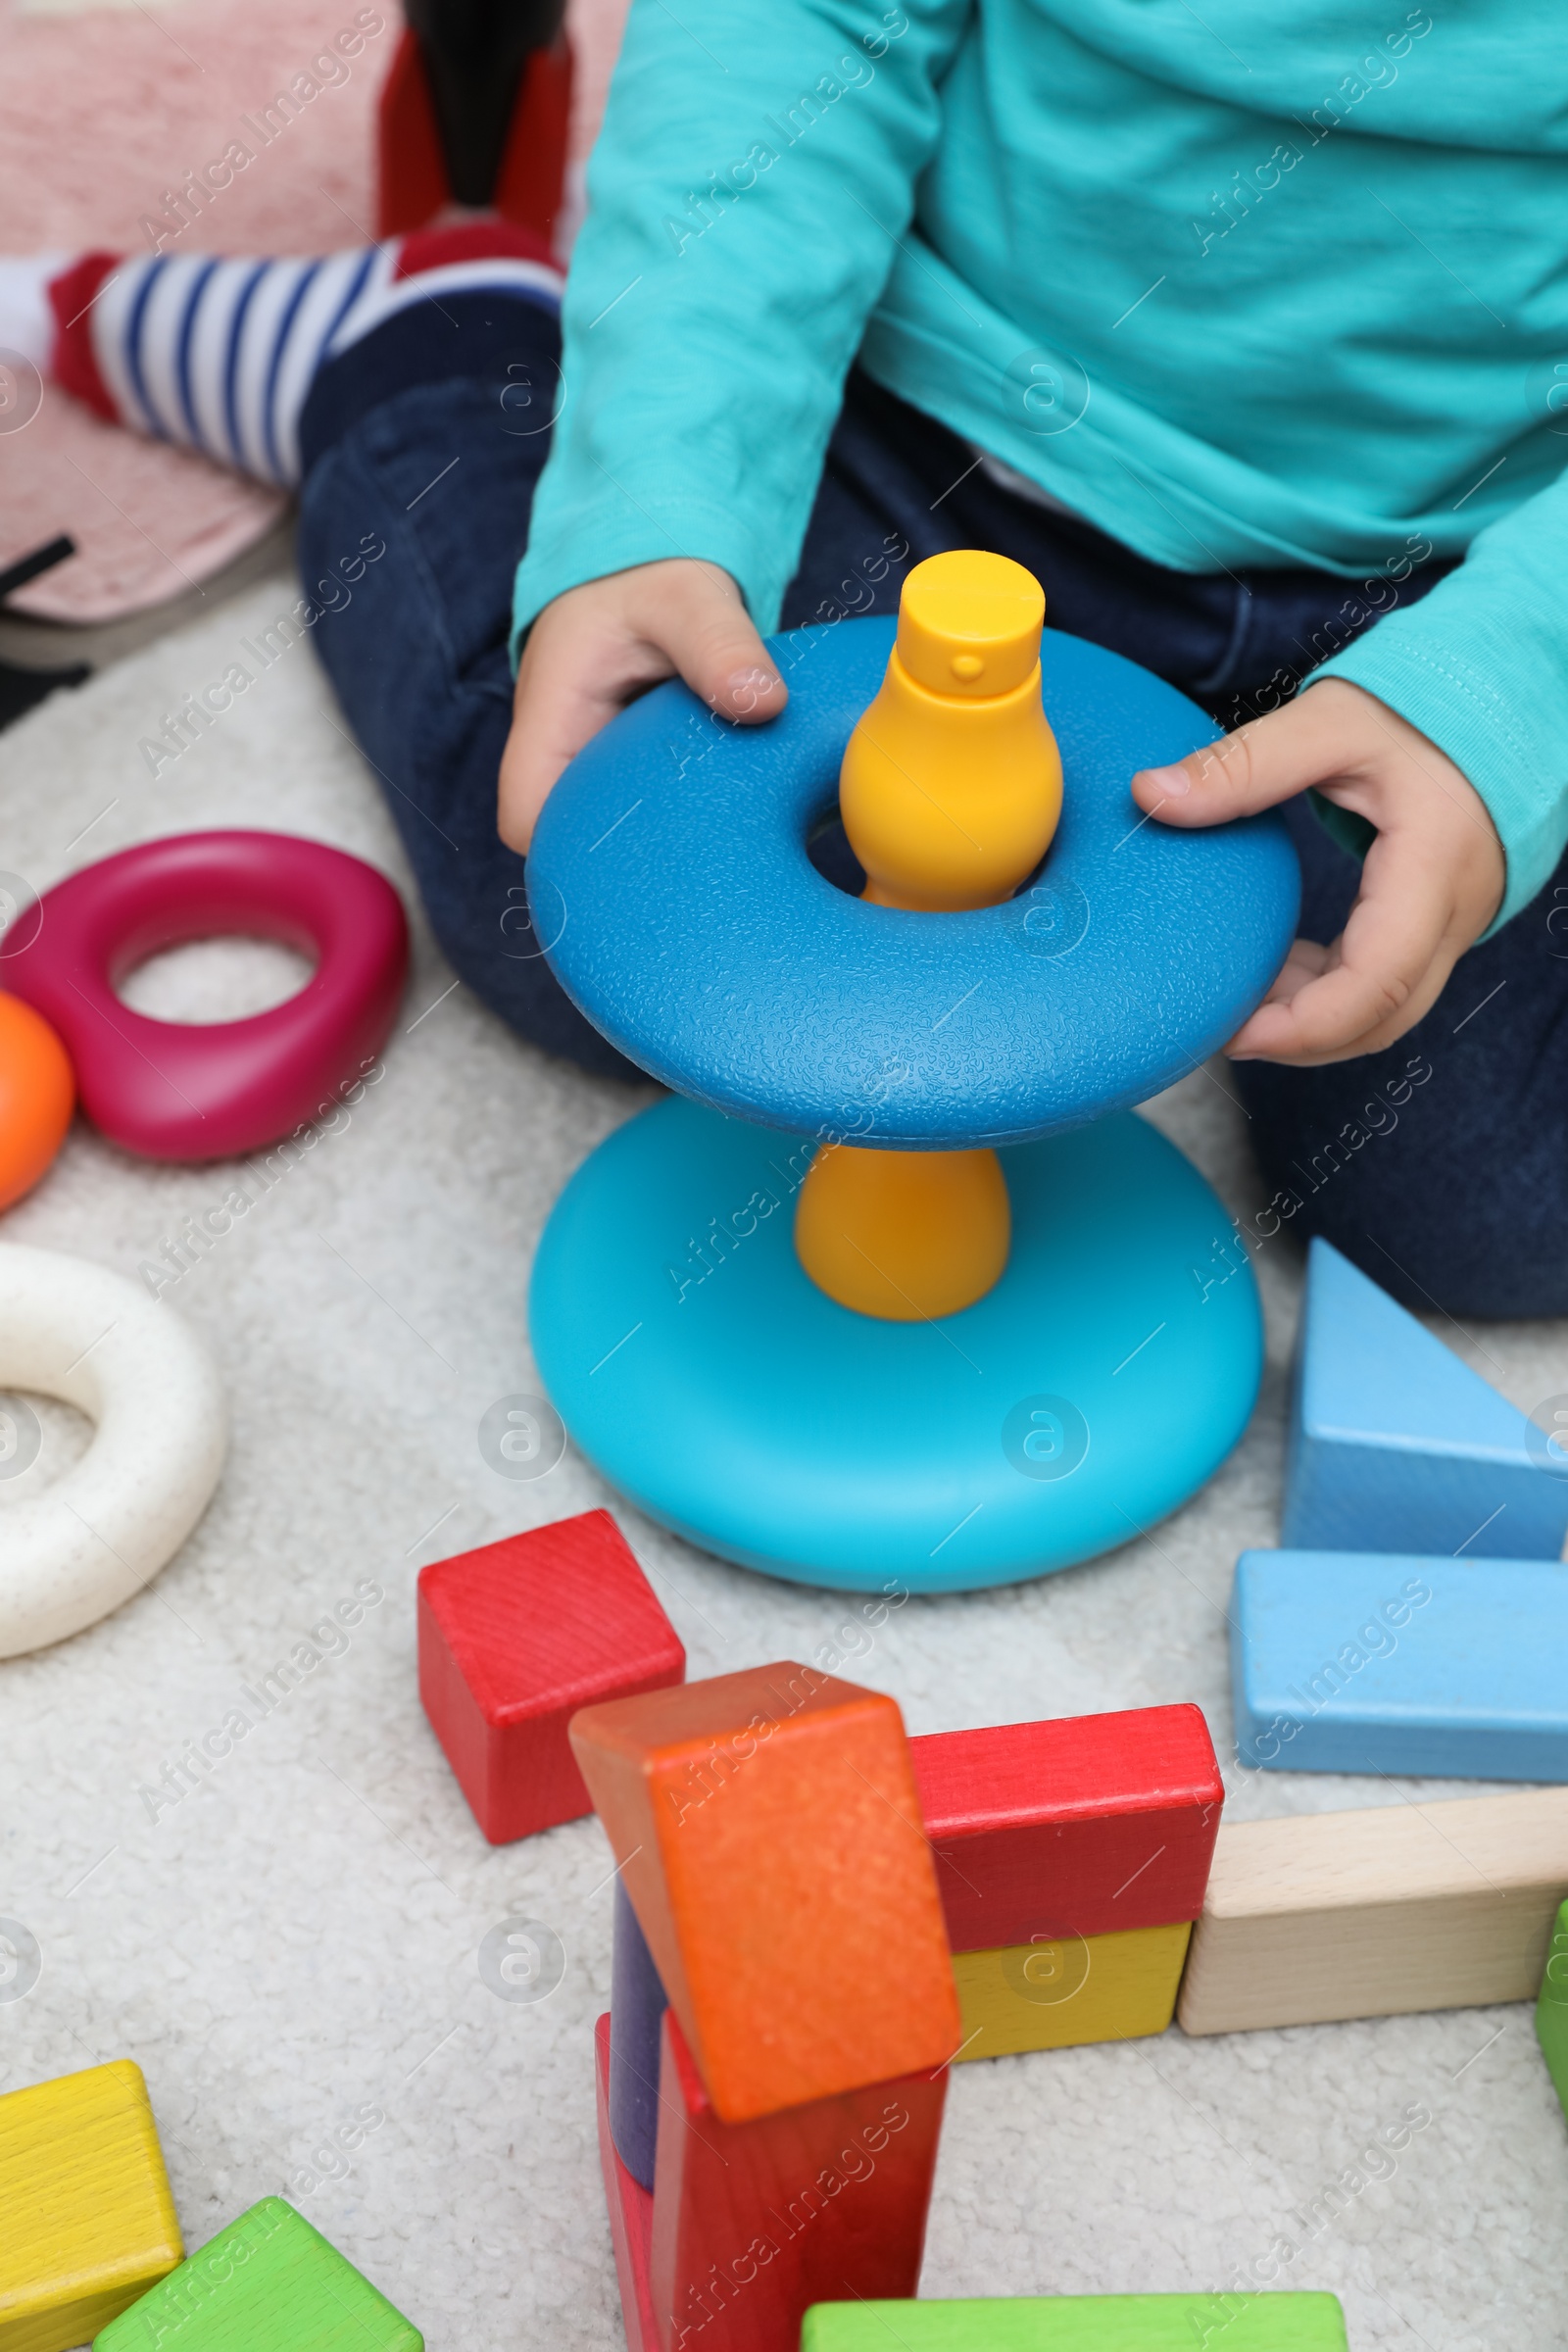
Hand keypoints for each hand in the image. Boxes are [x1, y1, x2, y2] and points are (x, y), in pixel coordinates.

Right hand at [498, 558, 786, 851]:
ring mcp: (591, 768)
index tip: (636, 862)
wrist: (651, 571)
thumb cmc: (654, 583)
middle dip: (618, 867)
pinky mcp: (624, 776)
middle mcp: (561, 753)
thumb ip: (721, 646)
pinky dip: (674, 828)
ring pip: (603, 837)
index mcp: (550, 717)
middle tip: (693, 871)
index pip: (524, 817)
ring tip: (713, 855)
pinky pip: (637, 820)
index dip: (563, 855)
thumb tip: (762, 702)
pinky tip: (721, 832)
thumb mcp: (689, 601)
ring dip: (651, 850)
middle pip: (563, 844)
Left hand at [1130, 678, 1504, 1064]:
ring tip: (1240, 996)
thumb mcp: (1327, 722)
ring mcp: (1453, 927)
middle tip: (1219, 1028)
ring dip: (1312, 1021)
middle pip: (1383, 1017)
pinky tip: (1277, 971)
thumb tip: (1151, 795)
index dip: (1307, 1025)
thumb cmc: (1414, 714)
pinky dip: (1328, 995)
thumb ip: (1242, 764)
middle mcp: (1456, 910)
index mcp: (1434, 864)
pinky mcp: (1436, 929)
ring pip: (1385, 1013)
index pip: (1380, 978)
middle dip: (1299, 1038)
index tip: (1236, 1034)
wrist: (1488, 709)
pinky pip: (1385, 988)